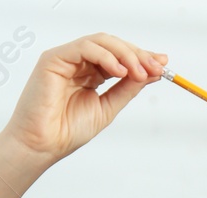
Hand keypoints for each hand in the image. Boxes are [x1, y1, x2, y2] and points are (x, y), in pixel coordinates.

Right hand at [1, 32, 167, 165]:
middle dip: (137, 54)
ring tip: (139, 71)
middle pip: (112, 46)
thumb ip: (127, 89)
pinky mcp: (53, 59)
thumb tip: (151, 73)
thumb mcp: (107, 107)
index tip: (163, 64)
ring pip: (100, 42)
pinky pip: (84, 47)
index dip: (141, 58)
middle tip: (156, 67)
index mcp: (90, 74)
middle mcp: (78, 63)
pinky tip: (119, 71)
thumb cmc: (67, 131)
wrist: (43, 145)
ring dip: (125, 54)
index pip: (119, 58)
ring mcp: (65, 59)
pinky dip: (105, 55)